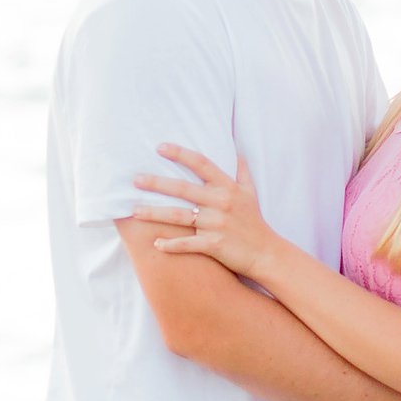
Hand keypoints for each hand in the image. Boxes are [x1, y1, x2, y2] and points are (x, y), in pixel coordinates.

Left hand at [132, 144, 278, 282]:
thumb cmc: (254, 221)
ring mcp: (217, 224)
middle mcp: (221, 203)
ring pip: (179, 216)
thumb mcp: (251, 192)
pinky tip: (156, 244)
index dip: (180, 153)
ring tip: (135, 211)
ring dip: (155, 214)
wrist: (266, 253)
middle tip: (135, 179)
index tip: (160, 147)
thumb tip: (237, 149)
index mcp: (227, 188)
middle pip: (183, 189)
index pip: (201, 163)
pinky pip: (187, 244)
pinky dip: (171, 245)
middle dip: (157, 183)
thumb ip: (241, 170)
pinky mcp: (214, 245)